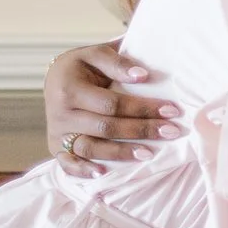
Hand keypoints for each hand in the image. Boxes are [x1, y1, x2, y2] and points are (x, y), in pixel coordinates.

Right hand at [46, 41, 179, 174]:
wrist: (55, 78)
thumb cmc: (84, 65)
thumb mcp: (96, 54)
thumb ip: (117, 62)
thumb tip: (143, 75)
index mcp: (70, 88)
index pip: (112, 104)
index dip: (143, 108)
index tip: (172, 110)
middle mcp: (61, 113)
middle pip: (105, 127)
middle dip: (141, 130)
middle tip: (172, 132)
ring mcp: (57, 132)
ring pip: (90, 148)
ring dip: (120, 153)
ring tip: (149, 154)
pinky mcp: (55, 146)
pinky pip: (66, 163)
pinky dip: (82, 170)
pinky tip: (103, 173)